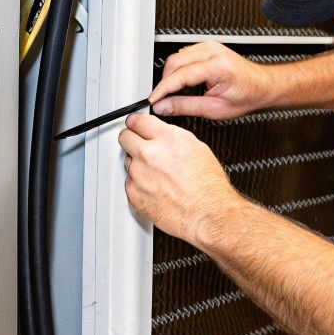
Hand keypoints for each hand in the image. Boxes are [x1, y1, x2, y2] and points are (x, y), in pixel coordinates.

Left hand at [119, 112, 246, 245]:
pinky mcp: (133, 193)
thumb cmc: (208, 187)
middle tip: (139, 145)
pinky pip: (129, 183)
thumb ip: (172, 139)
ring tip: (157, 175)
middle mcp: (149, 154)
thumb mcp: (197, 149)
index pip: (137, 120)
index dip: (136, 122)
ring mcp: (138, 174)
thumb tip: (162, 136)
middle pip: (125, 137)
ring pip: (127, 162)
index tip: (136, 125)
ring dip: (137, 165)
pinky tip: (156, 188)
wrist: (207, 214)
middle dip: (131, 139)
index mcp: (168, 139)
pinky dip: (138, 185)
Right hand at [150, 42, 273, 120]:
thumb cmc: (248, 96)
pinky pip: (184, 55)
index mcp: (217, 66)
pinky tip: (181, 82)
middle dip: (164, 82)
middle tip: (161, 99)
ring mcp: (210, 47)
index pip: (180, 75)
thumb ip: (186, 106)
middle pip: (174, 62)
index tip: (152, 100)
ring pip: (177, 57)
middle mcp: (213, 52)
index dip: (162, 89)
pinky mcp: (208, 48)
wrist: (263, 86)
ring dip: (170, 75)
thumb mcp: (216, 109)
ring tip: (172, 93)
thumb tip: (164, 106)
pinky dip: (178, 69)